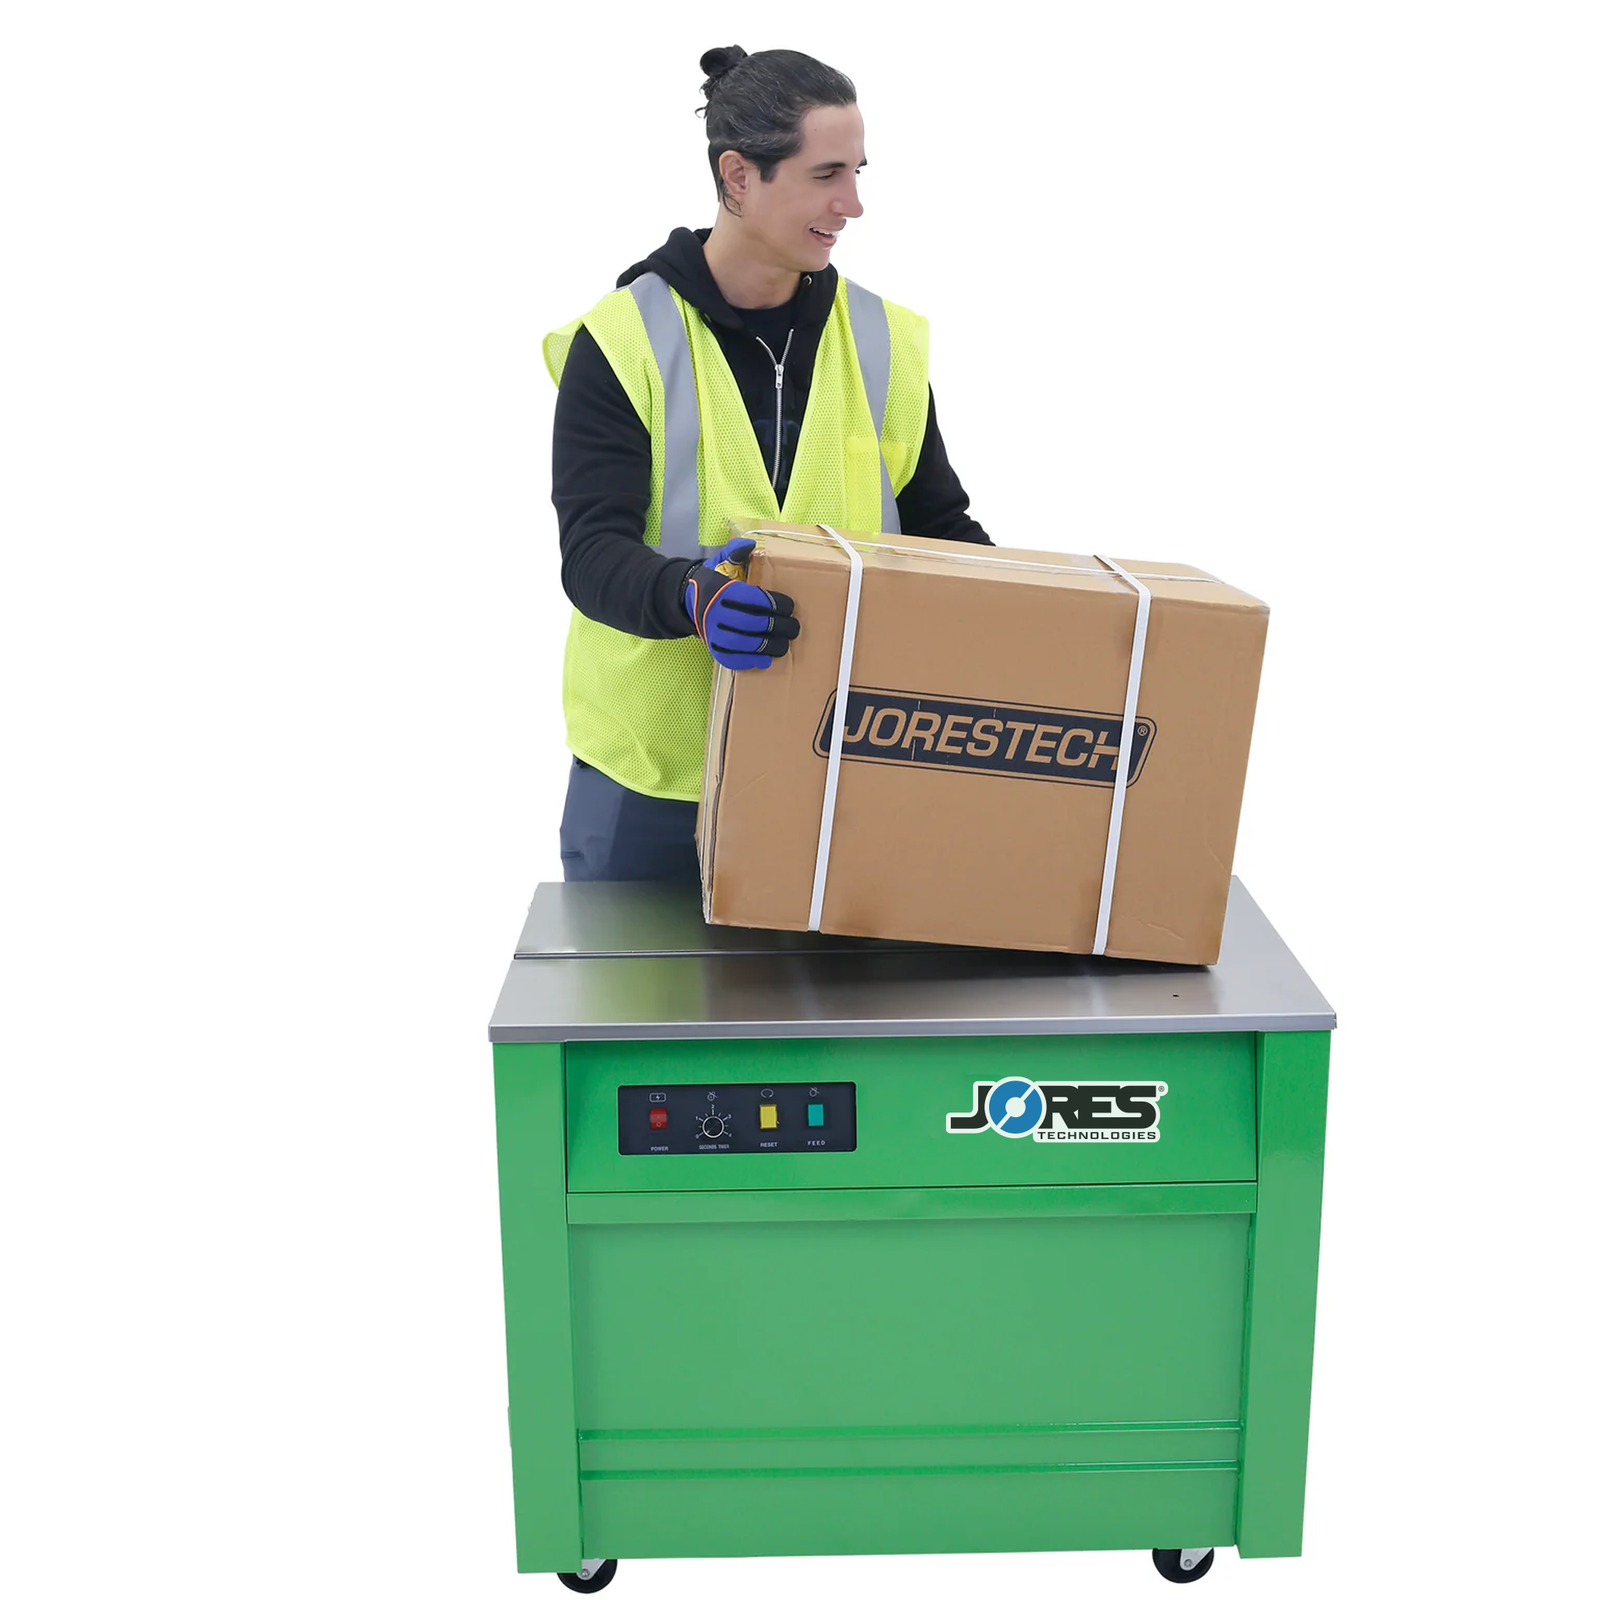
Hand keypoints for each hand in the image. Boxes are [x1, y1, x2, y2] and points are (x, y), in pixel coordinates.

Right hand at [683, 538, 800, 670]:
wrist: (688, 600)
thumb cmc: (713, 581)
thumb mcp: (720, 562)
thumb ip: (735, 551)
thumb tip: (750, 543)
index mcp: (723, 591)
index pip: (755, 599)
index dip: (777, 604)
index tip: (789, 606)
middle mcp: (718, 613)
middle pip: (755, 623)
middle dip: (779, 626)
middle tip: (794, 627)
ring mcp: (715, 634)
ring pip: (747, 644)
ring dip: (770, 646)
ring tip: (784, 644)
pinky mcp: (714, 649)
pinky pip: (734, 659)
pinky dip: (751, 661)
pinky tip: (765, 659)